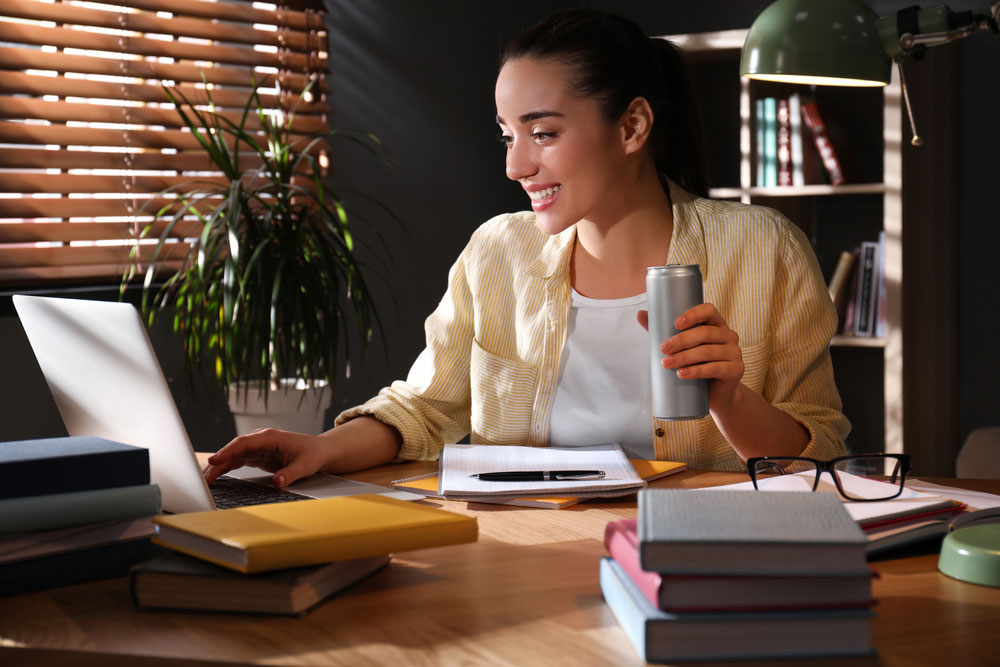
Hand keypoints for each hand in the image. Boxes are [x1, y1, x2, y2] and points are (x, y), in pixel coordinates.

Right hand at [203, 428, 330, 487]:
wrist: (319, 451)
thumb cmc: (312, 454)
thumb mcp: (304, 466)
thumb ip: (290, 473)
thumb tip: (278, 482)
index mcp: (270, 437)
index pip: (243, 443)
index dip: (227, 452)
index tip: (214, 460)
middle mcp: (260, 440)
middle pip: (234, 449)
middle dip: (218, 462)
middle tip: (204, 477)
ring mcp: (258, 447)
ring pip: (233, 456)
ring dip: (219, 466)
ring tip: (206, 480)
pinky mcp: (257, 456)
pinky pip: (237, 460)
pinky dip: (226, 467)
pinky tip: (216, 476)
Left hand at [637, 303, 744, 409]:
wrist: (715, 395)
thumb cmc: (696, 365)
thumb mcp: (681, 347)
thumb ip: (662, 330)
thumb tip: (640, 314)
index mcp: (716, 324)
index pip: (709, 310)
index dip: (693, 314)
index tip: (675, 324)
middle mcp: (729, 335)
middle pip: (705, 333)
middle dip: (681, 340)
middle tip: (662, 348)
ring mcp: (735, 353)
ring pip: (707, 352)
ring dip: (684, 357)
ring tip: (666, 364)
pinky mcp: (736, 370)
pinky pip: (715, 368)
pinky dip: (696, 371)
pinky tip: (682, 374)